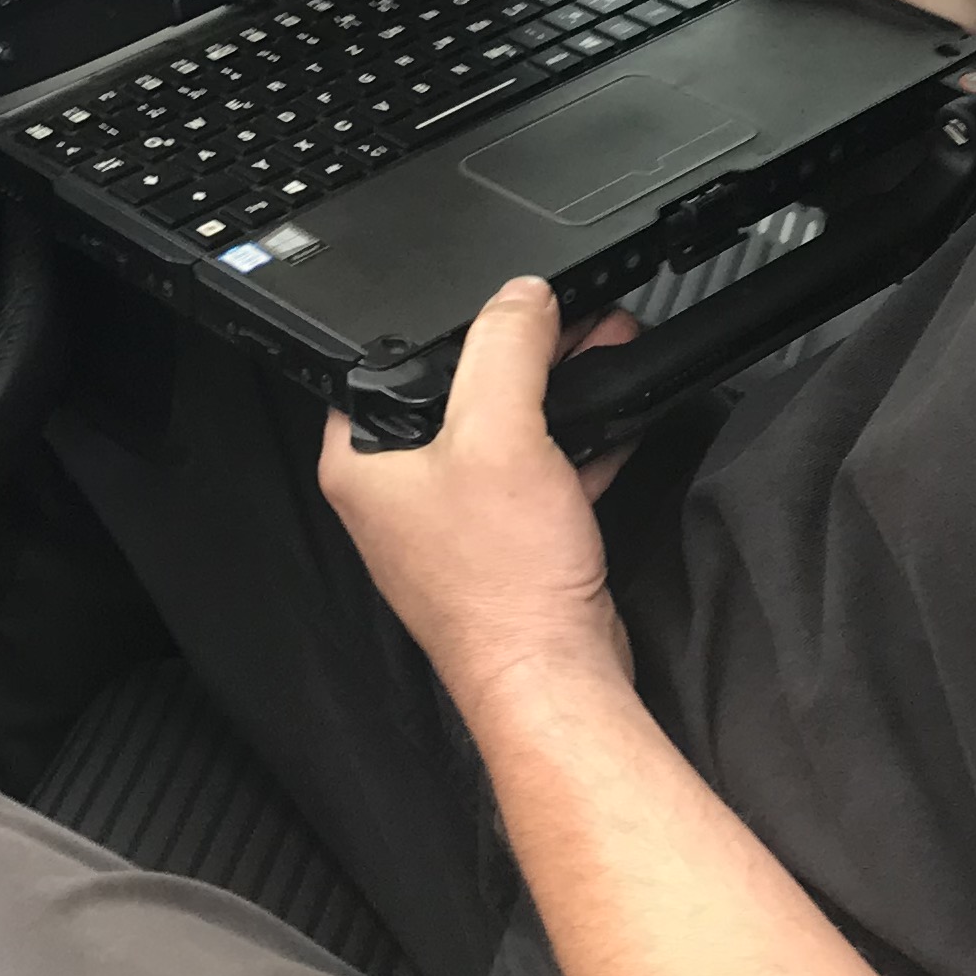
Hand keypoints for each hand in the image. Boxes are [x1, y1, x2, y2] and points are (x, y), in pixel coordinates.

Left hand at [320, 278, 640, 709]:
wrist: (555, 678)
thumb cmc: (504, 584)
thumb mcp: (501, 433)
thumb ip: (505, 349)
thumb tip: (521, 297)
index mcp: (361, 459)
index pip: (390, 359)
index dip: (449, 322)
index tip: (503, 300)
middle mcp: (396, 490)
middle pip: (457, 389)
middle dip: (525, 350)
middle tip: (574, 320)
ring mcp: (450, 520)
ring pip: (504, 428)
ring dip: (557, 390)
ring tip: (605, 349)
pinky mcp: (501, 544)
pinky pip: (534, 472)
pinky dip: (571, 442)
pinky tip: (613, 417)